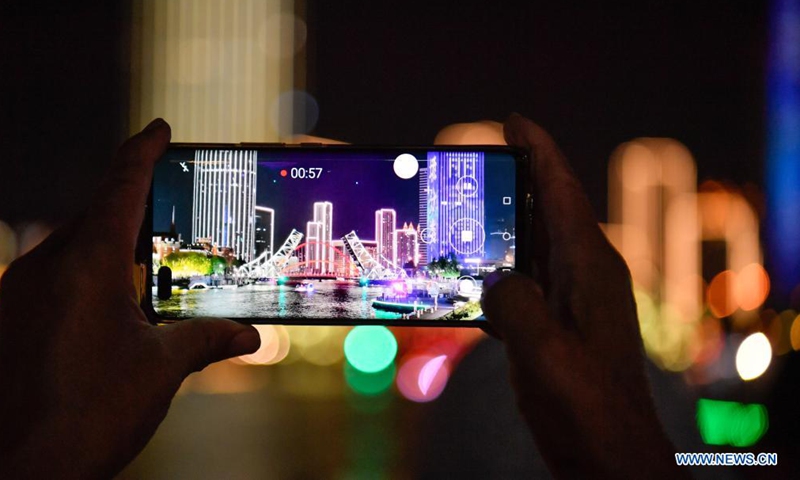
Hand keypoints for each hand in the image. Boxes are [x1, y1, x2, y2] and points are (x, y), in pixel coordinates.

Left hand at [0, 119, 260, 478]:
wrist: (16, 470)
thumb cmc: (87, 416)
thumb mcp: (160, 370)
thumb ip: (206, 340)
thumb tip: (249, 336)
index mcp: (87, 264)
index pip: (121, 186)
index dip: (144, 152)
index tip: (161, 130)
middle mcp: (46, 266)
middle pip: (96, 211)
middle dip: (132, 198)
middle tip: (170, 199)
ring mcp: (21, 291)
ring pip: (73, 244)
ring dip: (111, 239)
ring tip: (147, 252)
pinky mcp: (12, 317)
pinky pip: (55, 274)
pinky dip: (88, 271)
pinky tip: (112, 299)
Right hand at [482, 114, 686, 478]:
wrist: (607, 454)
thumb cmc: (588, 408)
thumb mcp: (548, 355)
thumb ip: (518, 306)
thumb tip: (496, 280)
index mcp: (590, 269)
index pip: (563, 193)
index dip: (541, 152)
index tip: (514, 121)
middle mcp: (584, 275)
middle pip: (548, 211)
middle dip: (518, 180)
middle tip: (477, 160)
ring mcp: (571, 300)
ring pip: (534, 246)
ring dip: (505, 226)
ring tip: (465, 210)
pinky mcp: (556, 324)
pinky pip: (524, 282)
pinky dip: (499, 268)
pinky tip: (471, 274)